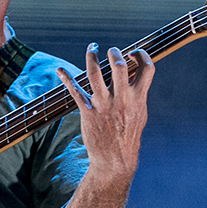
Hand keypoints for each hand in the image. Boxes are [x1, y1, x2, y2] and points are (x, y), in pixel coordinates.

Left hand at [56, 43, 153, 181]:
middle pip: (119, 66)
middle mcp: (121, 100)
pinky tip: (60, 70)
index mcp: (137, 98)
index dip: (141, 55)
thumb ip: (137, 93)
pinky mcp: (88, 112)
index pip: (147, 68)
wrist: (115, 159)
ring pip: (95, 74)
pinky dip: (66, 79)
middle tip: (111, 50)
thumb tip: (135, 74)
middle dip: (115, 52)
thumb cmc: (128, 135)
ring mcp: (103, 105)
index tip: (133, 53)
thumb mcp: (140, 113)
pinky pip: (75, 92)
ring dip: (92, 57)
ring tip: (92, 48)